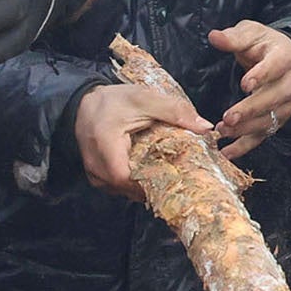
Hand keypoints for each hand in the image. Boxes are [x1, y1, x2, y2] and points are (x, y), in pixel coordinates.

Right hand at [71, 82, 205, 199]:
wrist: (85, 102)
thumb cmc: (114, 100)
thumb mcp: (145, 99)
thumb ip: (175, 111)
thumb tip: (205, 127)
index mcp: (105, 143)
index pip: (123, 176)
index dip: (147, 183)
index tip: (171, 178)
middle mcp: (94, 163)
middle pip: (123, 188)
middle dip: (149, 187)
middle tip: (174, 180)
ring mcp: (93, 172)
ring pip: (120, 191)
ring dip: (140, 187)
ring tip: (163, 178)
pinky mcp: (95, 175)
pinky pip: (115, 188)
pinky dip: (131, 185)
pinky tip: (146, 176)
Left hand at [209, 21, 290, 158]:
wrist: (288, 60)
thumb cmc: (265, 45)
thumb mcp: (251, 34)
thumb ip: (234, 38)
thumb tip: (215, 37)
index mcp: (285, 58)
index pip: (276, 67)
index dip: (262, 76)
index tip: (245, 84)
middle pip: (273, 99)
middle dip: (250, 110)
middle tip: (228, 117)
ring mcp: (287, 105)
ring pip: (269, 120)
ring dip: (245, 129)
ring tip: (222, 130)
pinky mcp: (278, 120)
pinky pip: (263, 136)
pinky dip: (244, 146)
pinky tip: (227, 152)